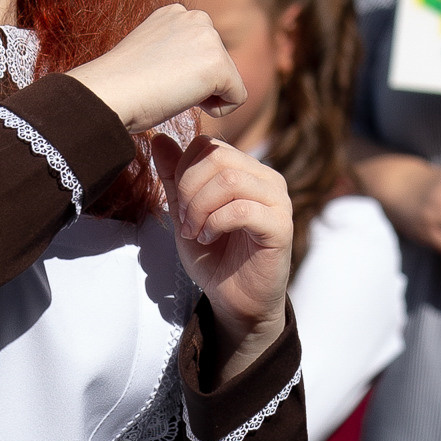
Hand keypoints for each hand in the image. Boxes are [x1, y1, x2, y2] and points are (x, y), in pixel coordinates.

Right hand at [72, 3, 244, 136]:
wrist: (107, 93)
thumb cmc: (119, 85)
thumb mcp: (149, 56)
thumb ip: (173, 52)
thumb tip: (188, 69)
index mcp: (176, 13)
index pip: (202, 53)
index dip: (184, 76)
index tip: (155, 79)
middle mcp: (196, 17)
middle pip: (220, 66)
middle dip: (198, 86)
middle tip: (162, 87)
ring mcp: (208, 38)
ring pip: (229, 82)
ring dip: (204, 97)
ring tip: (170, 92)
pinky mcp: (217, 63)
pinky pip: (237, 98)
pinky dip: (217, 111)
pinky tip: (183, 101)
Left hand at [160, 134, 291, 361]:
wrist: (236, 300)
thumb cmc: (215, 257)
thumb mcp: (185, 213)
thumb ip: (174, 178)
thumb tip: (159, 139)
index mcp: (245, 170)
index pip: (209, 145)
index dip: (183, 171)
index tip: (178, 206)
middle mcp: (266, 178)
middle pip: (218, 158)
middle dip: (189, 190)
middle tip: (184, 222)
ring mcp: (277, 200)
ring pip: (230, 180)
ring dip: (201, 208)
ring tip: (195, 232)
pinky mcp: (280, 226)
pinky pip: (242, 209)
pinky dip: (216, 224)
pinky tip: (209, 239)